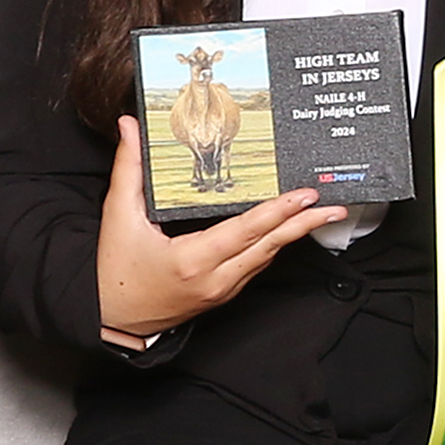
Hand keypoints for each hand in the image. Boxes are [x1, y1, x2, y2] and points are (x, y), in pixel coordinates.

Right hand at [93, 116, 345, 345]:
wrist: (111, 318)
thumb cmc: (114, 271)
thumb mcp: (119, 216)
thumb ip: (129, 168)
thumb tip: (129, 126)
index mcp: (193, 259)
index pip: (247, 230)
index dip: (279, 212)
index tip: (306, 196)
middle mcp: (214, 278)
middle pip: (270, 246)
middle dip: (305, 224)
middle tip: (334, 206)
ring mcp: (222, 290)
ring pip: (267, 258)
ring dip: (294, 234)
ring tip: (321, 214)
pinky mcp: (223, 294)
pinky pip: (255, 266)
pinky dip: (273, 246)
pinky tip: (286, 230)